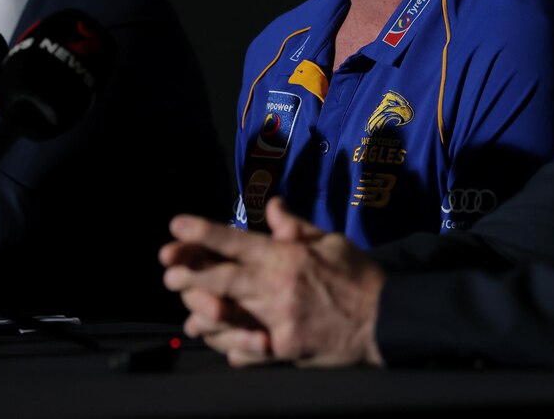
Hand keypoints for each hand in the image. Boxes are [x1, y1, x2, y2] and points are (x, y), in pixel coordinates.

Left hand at [159, 197, 385, 366]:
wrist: (386, 318)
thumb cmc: (358, 274)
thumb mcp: (330, 240)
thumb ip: (296, 225)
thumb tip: (273, 205)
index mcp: (287, 256)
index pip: (236, 241)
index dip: (202, 232)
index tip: (176, 224)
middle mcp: (277, 287)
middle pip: (222, 280)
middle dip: (190, 274)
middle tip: (167, 272)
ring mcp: (279, 321)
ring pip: (229, 317)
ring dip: (202, 315)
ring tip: (185, 316)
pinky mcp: (285, 349)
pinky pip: (249, 349)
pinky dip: (231, 346)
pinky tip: (217, 343)